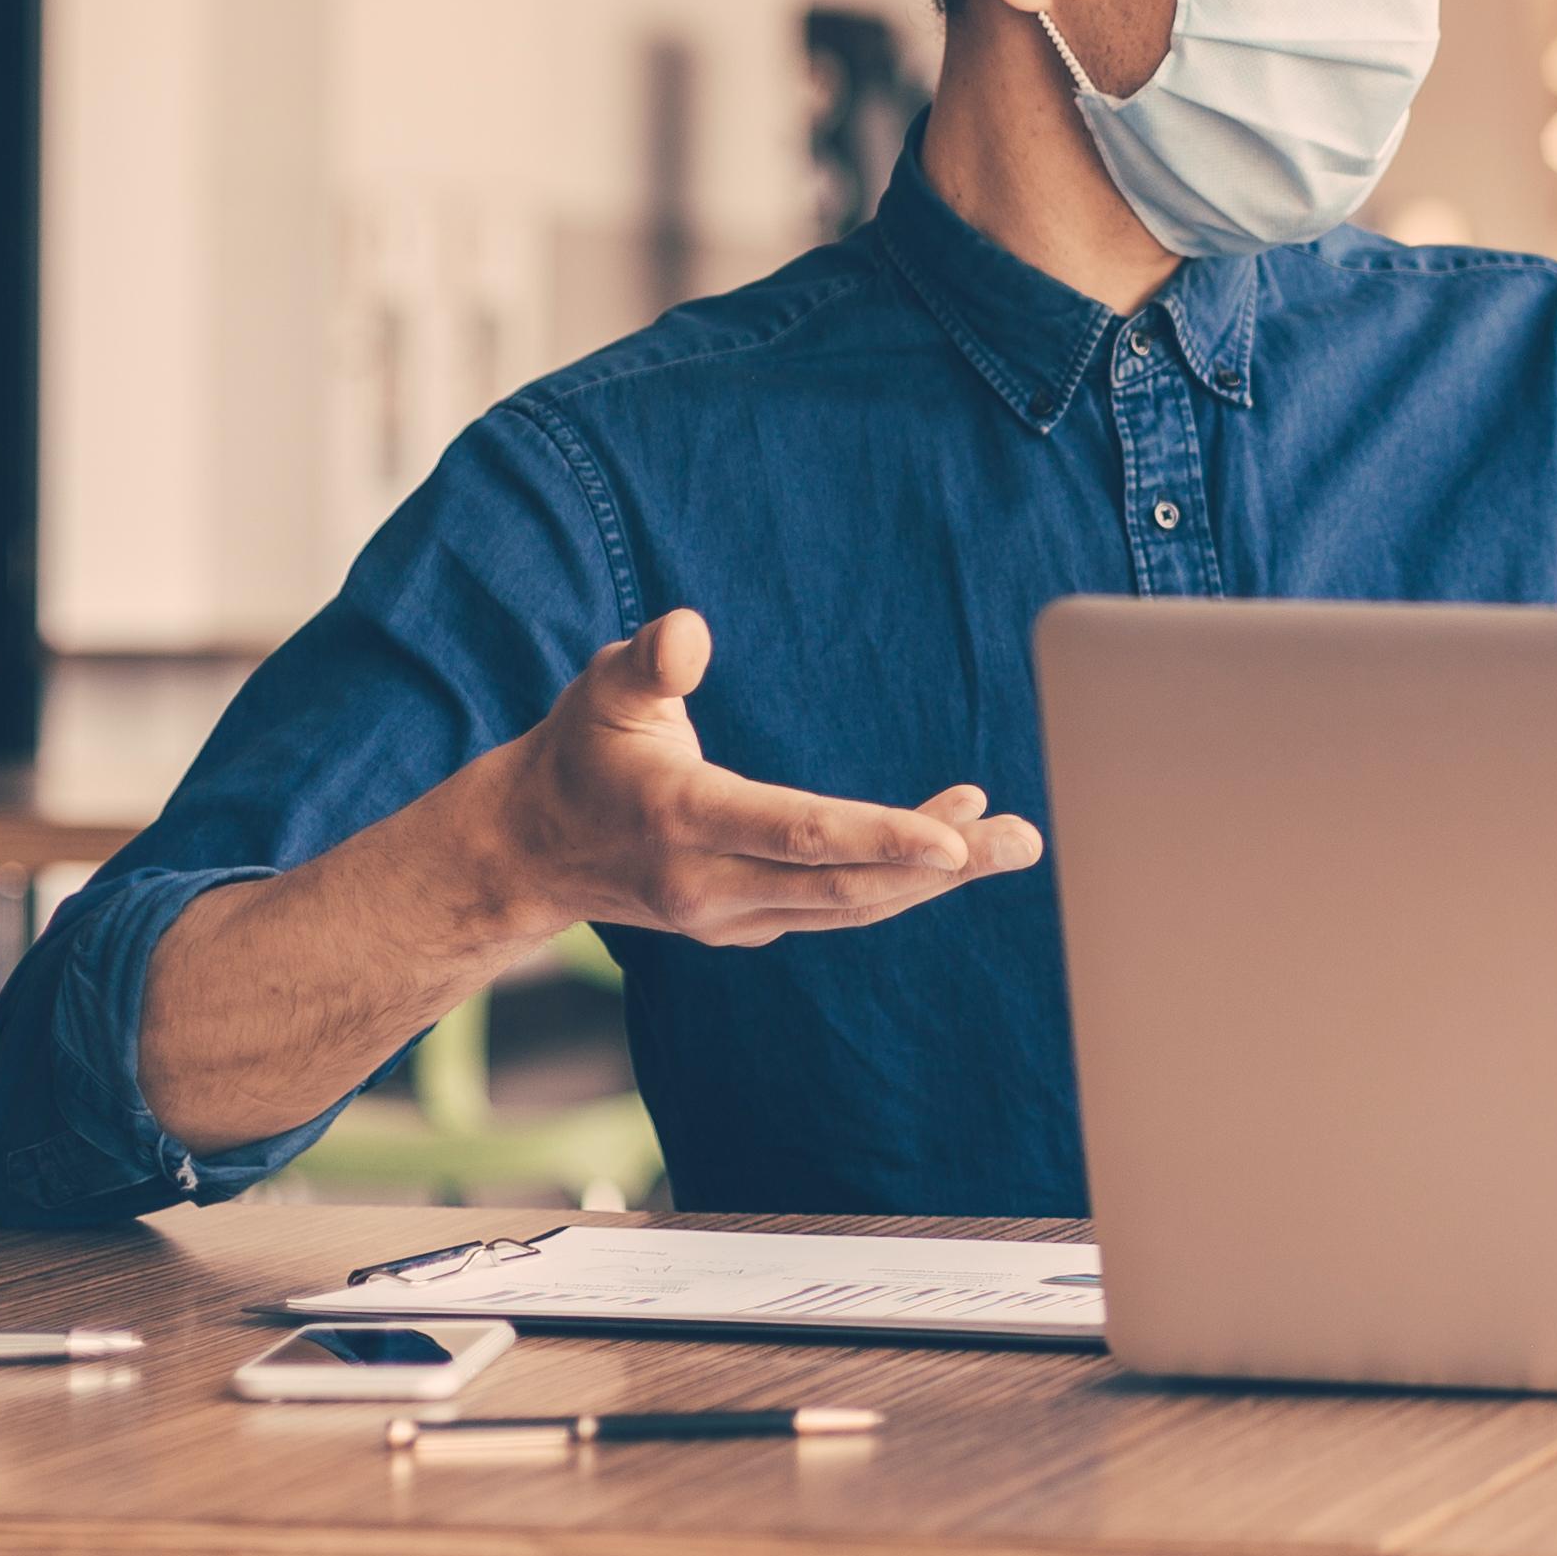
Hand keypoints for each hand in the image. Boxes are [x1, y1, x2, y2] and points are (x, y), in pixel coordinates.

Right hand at [473, 609, 1044, 947]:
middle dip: (943, 868)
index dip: (880, 836)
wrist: (531, 848)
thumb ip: (648, 660)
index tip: (955, 836)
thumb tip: (686, 630)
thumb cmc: (580, 749)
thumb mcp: (600, 689)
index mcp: (681, 820)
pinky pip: (836, 908)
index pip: (797, 833)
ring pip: (849, 905)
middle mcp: (708, 885)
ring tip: (1011, 839)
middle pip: (845, 885)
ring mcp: (729, 917)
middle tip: (1025, 840)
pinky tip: (950, 845)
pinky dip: (896, 880)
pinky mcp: (747, 925)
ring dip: (934, 877)